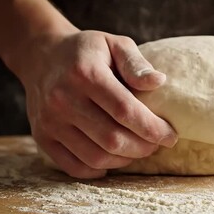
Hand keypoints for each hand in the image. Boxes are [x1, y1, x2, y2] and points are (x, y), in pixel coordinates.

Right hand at [14, 30, 177, 177]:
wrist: (42, 56)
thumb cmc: (87, 51)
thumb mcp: (114, 43)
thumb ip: (136, 63)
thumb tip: (159, 82)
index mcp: (85, 74)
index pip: (125, 111)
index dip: (153, 128)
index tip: (171, 136)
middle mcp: (63, 99)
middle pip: (112, 139)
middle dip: (143, 147)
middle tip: (157, 144)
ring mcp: (50, 121)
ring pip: (96, 157)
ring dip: (125, 160)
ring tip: (139, 149)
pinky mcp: (42, 137)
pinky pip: (74, 166)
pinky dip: (99, 170)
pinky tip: (114, 159)